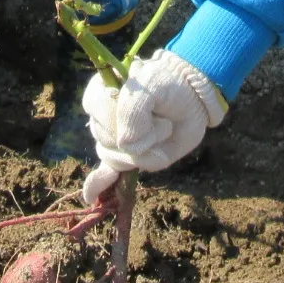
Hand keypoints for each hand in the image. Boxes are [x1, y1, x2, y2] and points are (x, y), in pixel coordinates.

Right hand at [80, 48, 227, 204]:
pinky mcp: (128, 158)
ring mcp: (113, 140)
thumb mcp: (152, 85)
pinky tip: (91, 197)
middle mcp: (101, 117)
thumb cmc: (169, 85)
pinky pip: (103, 174)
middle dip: (142, 133)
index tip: (149, 105)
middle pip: (107, 138)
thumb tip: (126, 146)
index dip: (123, 115)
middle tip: (164, 119)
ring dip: (146, 149)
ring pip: (115, 157)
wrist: (192, 97)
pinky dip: (96, 185)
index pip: (98, 110)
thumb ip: (134, 112)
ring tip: (164, 130)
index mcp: (101, 92)